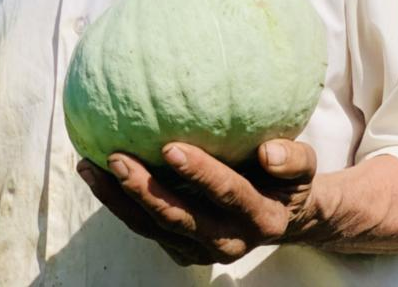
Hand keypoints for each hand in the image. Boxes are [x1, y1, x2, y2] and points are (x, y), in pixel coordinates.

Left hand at [77, 139, 318, 266]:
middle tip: (117, 157)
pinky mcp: (180, 250)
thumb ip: (293, 159)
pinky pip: (145, 228)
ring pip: (153, 227)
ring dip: (119, 199)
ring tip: (91, 166)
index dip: (201, 174)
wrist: (284, 218)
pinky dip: (119, 203)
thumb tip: (268, 153)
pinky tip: (97, 174)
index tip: (171, 146)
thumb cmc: (289, 179)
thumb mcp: (306, 167)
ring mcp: (199, 250)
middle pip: (179, 218)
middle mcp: (228, 241)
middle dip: (146, 190)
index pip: (228, 194)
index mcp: (260, 218)